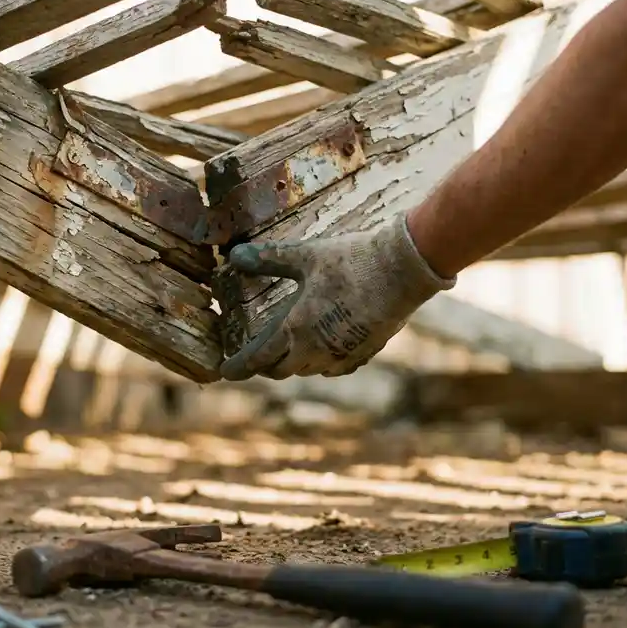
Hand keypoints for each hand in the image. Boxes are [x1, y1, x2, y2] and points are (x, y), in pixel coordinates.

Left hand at [219, 213, 454, 380]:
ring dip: (294, 365)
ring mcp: (343, 354)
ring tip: (287, 353)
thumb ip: (268, 258)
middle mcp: (317, 349)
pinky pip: (337, 369)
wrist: (402, 270)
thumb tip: (234, 256)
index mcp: (296, 328)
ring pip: (309, 370)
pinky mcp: (366, 352)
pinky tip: (324, 354)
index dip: (239, 366)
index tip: (224, 372)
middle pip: (282, 370)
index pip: (258, 357)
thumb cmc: (351, 260)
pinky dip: (323, 364)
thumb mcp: (305, 255)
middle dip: (265, 366)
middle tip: (256, 359)